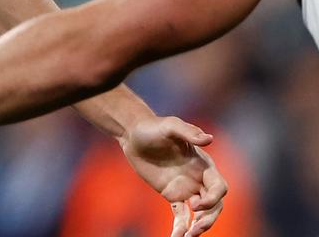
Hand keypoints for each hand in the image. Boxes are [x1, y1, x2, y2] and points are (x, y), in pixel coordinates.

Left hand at [118, 115, 226, 236]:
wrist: (133, 134)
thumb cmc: (153, 127)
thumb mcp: (170, 125)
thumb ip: (188, 131)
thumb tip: (209, 138)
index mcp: (204, 164)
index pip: (219, 187)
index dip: (212, 198)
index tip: (195, 204)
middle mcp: (199, 178)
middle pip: (215, 204)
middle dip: (209, 218)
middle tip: (195, 229)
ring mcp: (186, 188)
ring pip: (201, 213)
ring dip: (198, 226)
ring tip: (187, 236)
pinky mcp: (172, 194)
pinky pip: (181, 215)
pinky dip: (180, 227)